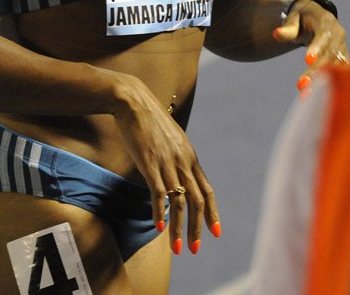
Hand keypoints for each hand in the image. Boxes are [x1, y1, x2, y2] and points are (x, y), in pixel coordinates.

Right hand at [112, 74, 220, 254]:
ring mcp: (167, 163)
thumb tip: (177, 174)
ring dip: (180, 228)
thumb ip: (177, 157)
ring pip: (180, 202)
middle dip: (198, 228)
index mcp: (190, 156)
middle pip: (197, 201)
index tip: (216, 233)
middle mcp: (183, 161)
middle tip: (194, 249)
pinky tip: (160, 227)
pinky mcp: (150, 163)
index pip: (207, 190)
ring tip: (178, 248)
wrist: (134, 102)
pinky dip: (160, 212)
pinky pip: (159, 193)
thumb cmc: (149, 119)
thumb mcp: (171, 138)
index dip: (213, 213)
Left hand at [273, 0, 348, 93]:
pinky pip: (337, 72)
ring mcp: (342, 47)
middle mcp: (338, 34)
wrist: (316, 16)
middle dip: (316, 70)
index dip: (317, 48)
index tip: (307, 60)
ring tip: (305, 94)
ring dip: (322, 81)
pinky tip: (314, 95)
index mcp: (326, 22)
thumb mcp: (293, 18)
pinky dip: (327, 83)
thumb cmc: (301, 17)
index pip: (323, 36)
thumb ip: (287, 28)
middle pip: (329, 54)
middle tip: (301, 85)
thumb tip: (275, 34)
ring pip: (334, 66)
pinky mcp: (342, 58)